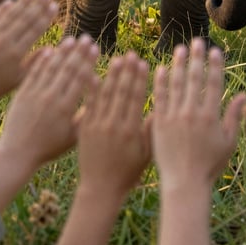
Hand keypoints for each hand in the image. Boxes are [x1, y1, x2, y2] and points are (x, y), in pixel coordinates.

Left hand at [0, 0, 56, 139]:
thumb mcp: (18, 80)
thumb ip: (35, 63)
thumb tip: (52, 48)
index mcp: (16, 53)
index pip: (35, 29)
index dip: (46, 16)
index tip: (54, 5)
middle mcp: (4, 41)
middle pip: (25, 18)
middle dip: (38, 5)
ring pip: (10, 15)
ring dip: (22, 2)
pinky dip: (2, 8)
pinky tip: (10, 0)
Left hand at [0, 35, 98, 214]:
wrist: (17, 154)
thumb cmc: (48, 148)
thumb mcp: (72, 136)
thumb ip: (86, 114)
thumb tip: (100, 91)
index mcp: (65, 108)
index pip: (79, 79)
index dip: (88, 62)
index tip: (96, 48)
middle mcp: (50, 98)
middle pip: (67, 69)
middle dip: (78, 52)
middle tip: (87, 38)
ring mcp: (35, 94)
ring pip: (51, 68)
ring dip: (62, 52)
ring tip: (71, 39)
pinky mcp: (22, 94)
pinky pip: (34, 73)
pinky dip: (42, 61)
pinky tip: (49, 50)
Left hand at [75, 50, 150, 199]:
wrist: (100, 190)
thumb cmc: (128, 173)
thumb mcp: (147, 154)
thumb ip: (152, 130)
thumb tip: (161, 106)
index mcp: (130, 130)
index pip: (135, 98)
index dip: (139, 79)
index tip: (142, 62)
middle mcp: (113, 125)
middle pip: (120, 92)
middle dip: (126, 71)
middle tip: (130, 54)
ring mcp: (97, 126)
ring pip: (104, 95)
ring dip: (111, 75)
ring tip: (116, 58)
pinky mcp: (84, 129)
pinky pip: (87, 105)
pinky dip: (90, 88)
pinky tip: (92, 73)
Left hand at [152, 39, 245, 192]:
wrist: (184, 184)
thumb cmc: (209, 166)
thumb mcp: (228, 142)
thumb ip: (235, 117)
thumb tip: (244, 95)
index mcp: (211, 116)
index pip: (213, 84)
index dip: (215, 65)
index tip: (216, 50)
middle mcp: (192, 113)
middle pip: (194, 79)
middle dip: (197, 58)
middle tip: (197, 40)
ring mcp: (174, 117)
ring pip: (176, 84)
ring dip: (178, 64)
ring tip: (180, 48)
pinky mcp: (159, 123)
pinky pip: (159, 97)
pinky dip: (160, 82)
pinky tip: (161, 68)